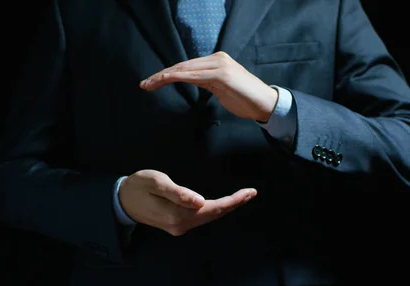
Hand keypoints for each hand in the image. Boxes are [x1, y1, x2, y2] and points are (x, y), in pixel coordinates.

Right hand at [119, 169, 256, 235]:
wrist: (121, 200)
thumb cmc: (138, 186)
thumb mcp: (156, 183)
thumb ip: (178, 193)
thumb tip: (200, 201)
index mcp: (178, 215)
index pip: (212, 208)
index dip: (232, 201)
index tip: (249, 192)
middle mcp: (181, 225)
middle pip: (213, 215)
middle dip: (234, 204)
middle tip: (251, 193)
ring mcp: (178, 227)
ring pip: (208, 218)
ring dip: (226, 208)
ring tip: (242, 197)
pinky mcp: (176, 224)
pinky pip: (201, 218)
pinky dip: (215, 210)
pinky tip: (222, 204)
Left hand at [140, 51, 278, 122]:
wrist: (264, 103)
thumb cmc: (244, 99)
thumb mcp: (220, 88)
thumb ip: (205, 81)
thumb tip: (189, 80)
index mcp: (215, 61)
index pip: (186, 66)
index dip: (167, 74)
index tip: (152, 83)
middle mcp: (216, 59)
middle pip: (182, 66)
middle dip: (161, 75)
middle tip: (145, 84)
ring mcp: (219, 65)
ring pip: (185, 69)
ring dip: (165, 76)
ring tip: (150, 84)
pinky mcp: (222, 74)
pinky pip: (195, 75)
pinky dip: (179, 76)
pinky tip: (166, 79)